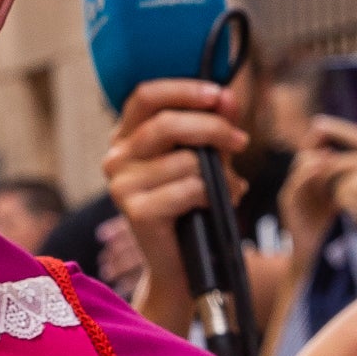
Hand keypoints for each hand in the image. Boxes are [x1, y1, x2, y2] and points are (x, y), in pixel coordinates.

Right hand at [100, 78, 249, 330]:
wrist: (181, 265)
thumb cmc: (192, 207)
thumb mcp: (204, 158)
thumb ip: (212, 126)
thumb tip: (227, 98)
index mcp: (125, 138)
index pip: (146, 96)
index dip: (184, 90)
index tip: (219, 96)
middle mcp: (115, 159)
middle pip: (167, 123)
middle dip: (212, 127)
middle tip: (241, 140)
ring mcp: (121, 186)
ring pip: (184, 159)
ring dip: (219, 171)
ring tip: (231, 187)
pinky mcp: (135, 212)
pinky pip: (188, 188)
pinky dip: (213, 194)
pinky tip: (219, 204)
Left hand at [281, 120, 356, 269]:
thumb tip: (351, 150)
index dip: (338, 129)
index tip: (318, 123)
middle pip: (340, 161)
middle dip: (328, 175)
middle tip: (321, 180)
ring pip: (336, 178)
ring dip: (336, 191)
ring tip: (355, 204)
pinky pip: (336, 194)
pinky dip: (340, 204)